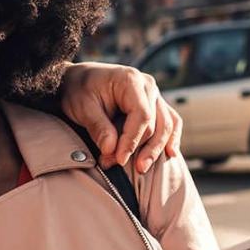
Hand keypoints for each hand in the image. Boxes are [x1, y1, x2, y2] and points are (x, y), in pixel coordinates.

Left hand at [59, 63, 182, 171]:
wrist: (78, 81)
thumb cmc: (79, 91)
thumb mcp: (82, 107)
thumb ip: (98, 127)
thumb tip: (110, 150)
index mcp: (130, 80)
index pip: (142, 115)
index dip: (132, 140)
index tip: (119, 159)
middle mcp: (148, 86)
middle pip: (156, 123)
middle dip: (139, 149)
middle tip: (117, 165)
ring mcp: (154, 95)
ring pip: (167, 125)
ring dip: (156, 149)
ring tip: (141, 169)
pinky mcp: (155, 105)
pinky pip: (171, 122)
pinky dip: (170, 139)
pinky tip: (170, 155)